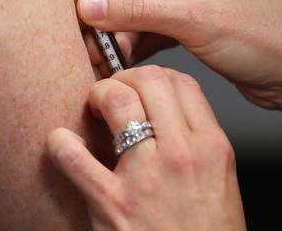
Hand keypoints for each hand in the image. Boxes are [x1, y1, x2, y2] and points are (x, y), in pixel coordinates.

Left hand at [48, 65, 245, 230]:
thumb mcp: (221, 181)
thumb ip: (198, 142)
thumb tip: (165, 110)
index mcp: (212, 148)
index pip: (182, 83)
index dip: (155, 77)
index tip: (141, 87)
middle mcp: (181, 155)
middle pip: (149, 80)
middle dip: (124, 78)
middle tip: (113, 94)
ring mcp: (145, 177)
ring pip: (117, 100)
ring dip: (98, 95)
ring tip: (93, 109)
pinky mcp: (111, 204)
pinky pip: (73, 156)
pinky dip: (60, 143)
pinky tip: (62, 144)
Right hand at [77, 0, 281, 109]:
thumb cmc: (268, 35)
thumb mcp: (195, 19)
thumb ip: (137, 10)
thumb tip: (88, 5)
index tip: (77, 12)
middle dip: (109, 16)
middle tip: (88, 44)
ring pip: (138, 9)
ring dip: (120, 34)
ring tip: (102, 60)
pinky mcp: (190, 19)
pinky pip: (151, 27)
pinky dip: (136, 44)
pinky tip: (122, 62)